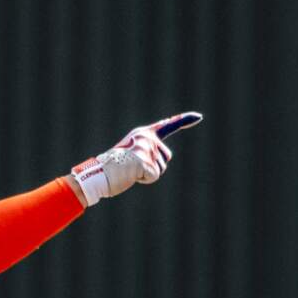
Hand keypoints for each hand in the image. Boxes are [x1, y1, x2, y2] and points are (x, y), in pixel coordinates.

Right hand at [69, 111, 200, 206]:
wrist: (99, 173)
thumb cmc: (112, 166)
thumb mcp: (130, 153)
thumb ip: (145, 152)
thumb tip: (153, 162)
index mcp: (143, 133)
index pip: (168, 125)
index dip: (184, 120)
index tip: (199, 116)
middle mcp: (148, 138)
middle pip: (165, 157)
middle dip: (155, 166)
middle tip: (133, 167)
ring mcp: (148, 151)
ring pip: (160, 168)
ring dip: (148, 174)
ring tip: (130, 171)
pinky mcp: (147, 163)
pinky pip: (153, 177)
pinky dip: (144, 180)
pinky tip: (131, 176)